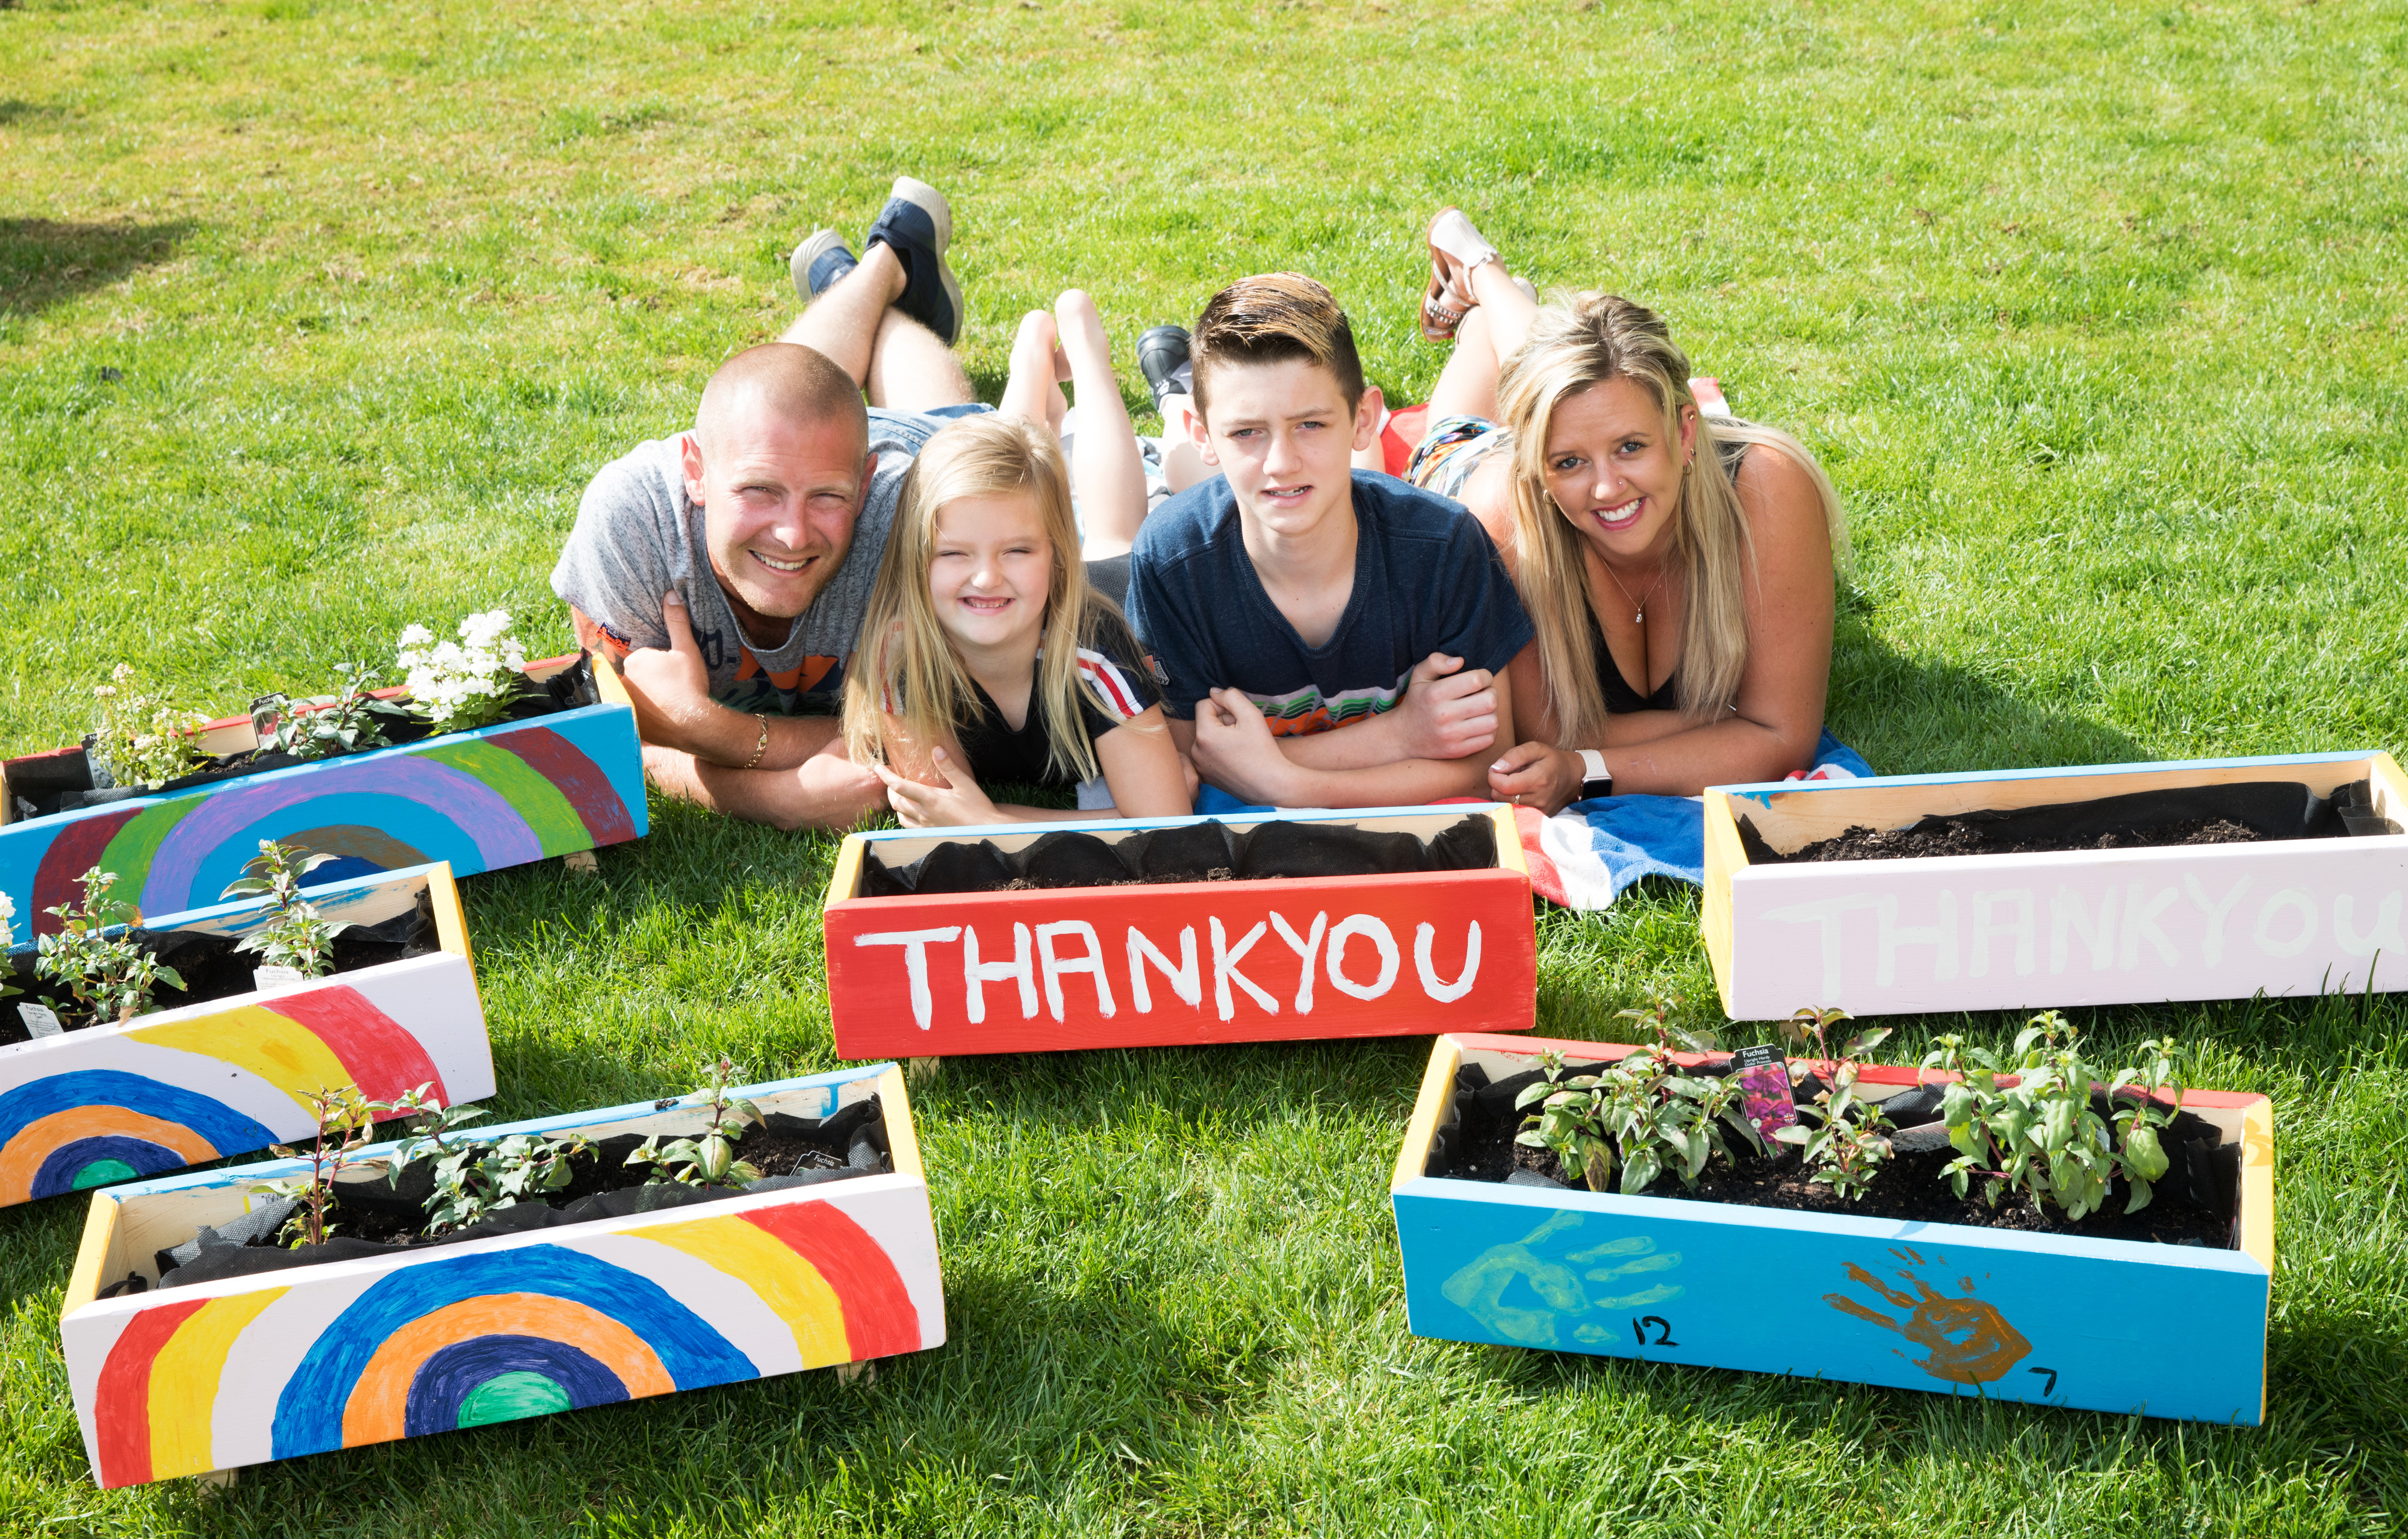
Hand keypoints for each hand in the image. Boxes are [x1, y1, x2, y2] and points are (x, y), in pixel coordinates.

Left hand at [617, 593, 715, 750]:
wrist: (695, 724)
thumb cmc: (690, 684)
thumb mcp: (687, 649)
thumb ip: (677, 622)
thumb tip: (670, 594)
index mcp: (634, 660)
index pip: (644, 657)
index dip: (659, 663)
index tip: (674, 672)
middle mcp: (623, 681)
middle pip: (636, 675)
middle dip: (649, 679)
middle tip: (671, 688)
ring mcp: (625, 704)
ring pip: (634, 694)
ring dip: (645, 697)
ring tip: (666, 703)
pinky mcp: (629, 722)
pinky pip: (633, 715)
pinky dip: (643, 716)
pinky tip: (660, 718)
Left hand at [874, 749, 1001, 828]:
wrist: (986, 832)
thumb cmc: (978, 808)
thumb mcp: (965, 784)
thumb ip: (949, 767)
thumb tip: (936, 750)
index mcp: (930, 799)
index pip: (899, 786)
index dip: (886, 776)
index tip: (878, 767)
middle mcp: (924, 814)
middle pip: (896, 801)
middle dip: (889, 789)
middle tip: (889, 779)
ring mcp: (925, 826)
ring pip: (900, 815)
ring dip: (896, 804)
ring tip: (898, 795)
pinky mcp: (929, 834)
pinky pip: (909, 827)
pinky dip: (904, 817)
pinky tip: (909, 813)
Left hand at [1188, 688, 1293, 804]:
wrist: (1272, 785)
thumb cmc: (1263, 750)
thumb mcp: (1251, 715)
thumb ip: (1231, 696)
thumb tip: (1214, 692)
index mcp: (1204, 735)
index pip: (1204, 704)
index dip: (1223, 705)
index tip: (1239, 717)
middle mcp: (1196, 751)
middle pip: (1206, 722)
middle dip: (1223, 722)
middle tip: (1243, 733)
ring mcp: (1200, 766)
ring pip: (1208, 738)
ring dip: (1222, 736)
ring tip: (1241, 746)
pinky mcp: (1207, 776)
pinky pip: (1209, 754)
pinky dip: (1221, 752)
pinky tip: (1238, 758)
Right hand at [1393, 653, 1499, 760]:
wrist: (1403, 737)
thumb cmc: (1418, 701)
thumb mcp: (1419, 676)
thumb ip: (1436, 661)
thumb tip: (1459, 661)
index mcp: (1436, 694)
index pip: (1476, 680)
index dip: (1485, 676)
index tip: (1480, 679)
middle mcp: (1444, 715)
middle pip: (1489, 701)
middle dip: (1491, 693)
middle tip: (1483, 693)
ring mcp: (1451, 736)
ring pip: (1493, 721)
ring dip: (1492, 713)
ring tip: (1481, 709)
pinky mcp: (1457, 751)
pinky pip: (1488, 739)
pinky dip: (1488, 730)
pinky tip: (1478, 724)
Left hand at [1488, 741, 1584, 815]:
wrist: (1572, 778)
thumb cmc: (1552, 760)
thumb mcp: (1535, 748)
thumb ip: (1514, 755)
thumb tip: (1496, 768)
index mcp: (1538, 780)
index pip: (1503, 786)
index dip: (1493, 776)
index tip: (1497, 769)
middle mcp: (1539, 799)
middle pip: (1501, 797)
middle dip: (1497, 785)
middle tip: (1506, 774)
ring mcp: (1539, 811)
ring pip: (1505, 805)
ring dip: (1503, 794)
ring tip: (1514, 782)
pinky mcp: (1538, 817)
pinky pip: (1514, 811)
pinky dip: (1511, 802)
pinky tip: (1519, 792)